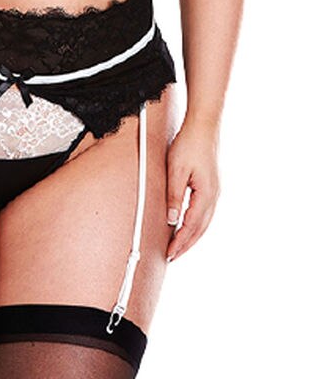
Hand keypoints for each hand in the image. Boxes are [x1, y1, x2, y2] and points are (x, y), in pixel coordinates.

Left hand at [165, 118, 220, 261]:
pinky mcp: (211, 185)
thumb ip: (174, 196)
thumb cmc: (189, 145)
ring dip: (191, 235)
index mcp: (206, 195)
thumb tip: (172, 220)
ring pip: (204, 222)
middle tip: (172, 257)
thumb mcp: (176, 170)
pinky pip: (204, 212)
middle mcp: (214, 196)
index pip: (191, 226)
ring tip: (178, 246)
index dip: (180, 242)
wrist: (204, 125)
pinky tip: (187, 224)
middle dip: (186, 244)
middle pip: (200, 228)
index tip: (169, 254)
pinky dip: (195, 223)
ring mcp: (215, 191)